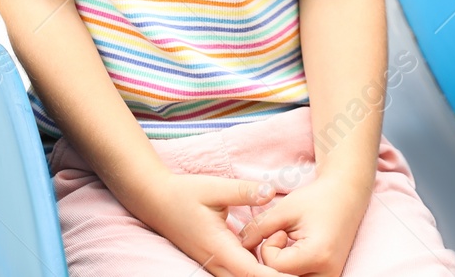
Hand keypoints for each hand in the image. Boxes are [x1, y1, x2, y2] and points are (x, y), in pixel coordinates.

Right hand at [128, 169, 290, 276]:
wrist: (154, 199)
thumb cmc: (183, 192)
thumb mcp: (214, 187)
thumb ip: (244, 191)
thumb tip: (271, 191)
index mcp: (218, 247)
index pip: (253, 273)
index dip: (276, 276)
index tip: (296, 274)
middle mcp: (216, 262)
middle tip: (300, 271)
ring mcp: (212, 264)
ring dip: (263, 274)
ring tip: (289, 268)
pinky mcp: (213, 261)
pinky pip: (237, 274)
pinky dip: (254, 272)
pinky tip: (269, 262)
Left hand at [236, 170, 370, 275]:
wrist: (346, 198)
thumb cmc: (315, 200)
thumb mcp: (283, 210)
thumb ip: (259, 228)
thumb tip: (240, 244)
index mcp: (318, 255)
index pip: (275, 266)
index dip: (268, 247)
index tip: (279, 230)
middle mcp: (328, 274)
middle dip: (272, 261)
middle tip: (282, 238)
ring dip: (280, 267)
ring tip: (288, 246)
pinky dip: (289, 270)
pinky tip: (293, 254)